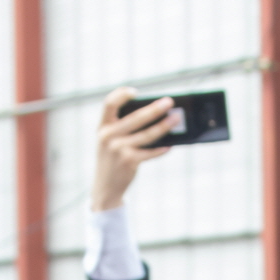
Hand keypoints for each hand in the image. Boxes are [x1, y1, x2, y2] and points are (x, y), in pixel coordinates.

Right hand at [92, 87, 177, 210]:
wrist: (105, 188)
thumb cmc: (113, 160)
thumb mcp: (111, 142)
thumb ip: (124, 129)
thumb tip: (155, 117)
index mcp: (103, 127)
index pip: (109, 103)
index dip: (121, 94)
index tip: (135, 92)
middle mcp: (108, 136)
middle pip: (135, 118)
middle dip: (155, 109)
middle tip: (169, 102)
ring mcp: (118, 149)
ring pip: (147, 134)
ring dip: (164, 126)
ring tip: (176, 119)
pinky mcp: (129, 162)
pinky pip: (150, 152)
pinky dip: (161, 148)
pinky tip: (170, 144)